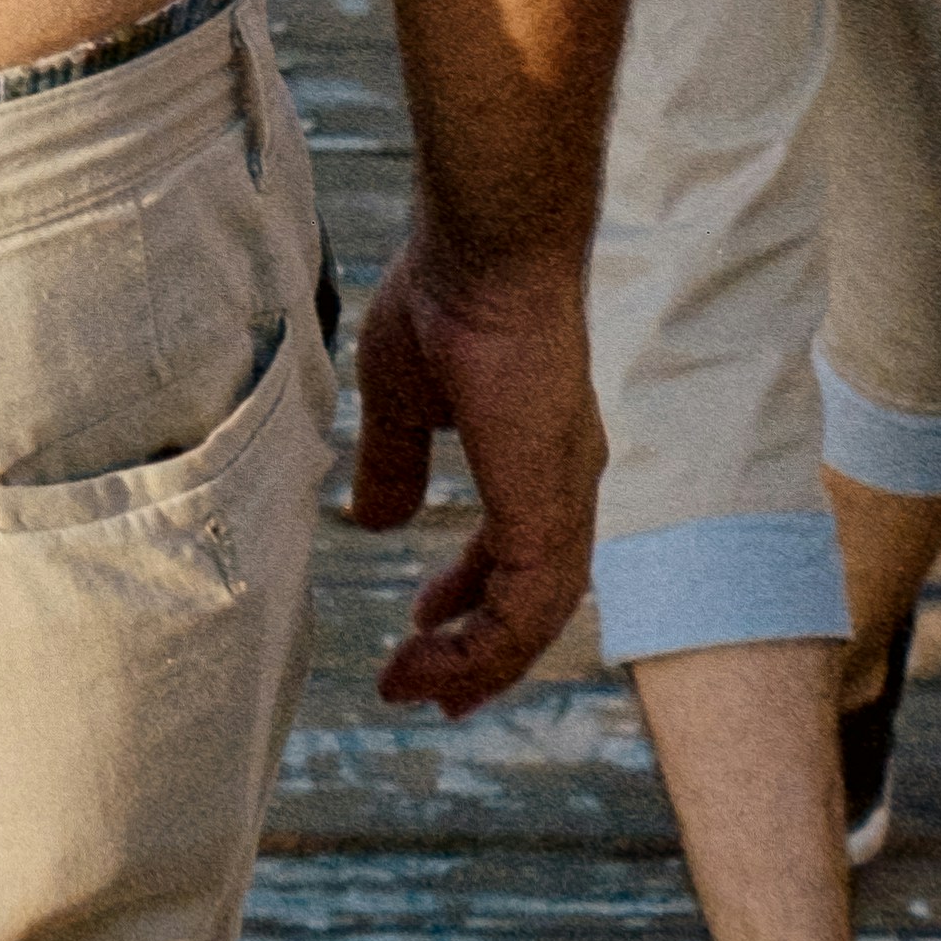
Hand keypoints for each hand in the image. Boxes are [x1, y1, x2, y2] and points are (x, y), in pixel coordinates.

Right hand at [347, 243, 601, 715]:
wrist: (489, 252)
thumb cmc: (446, 297)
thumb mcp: (400, 393)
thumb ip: (393, 461)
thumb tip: (375, 521)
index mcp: (536, 454)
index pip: (519, 551)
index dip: (474, 599)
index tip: (423, 626)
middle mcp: (565, 485)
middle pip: (534, 599)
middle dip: (482, 650)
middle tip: (432, 689)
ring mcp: (564, 501)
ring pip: (535, 618)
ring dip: (475, 663)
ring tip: (415, 686)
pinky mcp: (549, 514)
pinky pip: (525, 614)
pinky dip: (482, 650)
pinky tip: (431, 660)